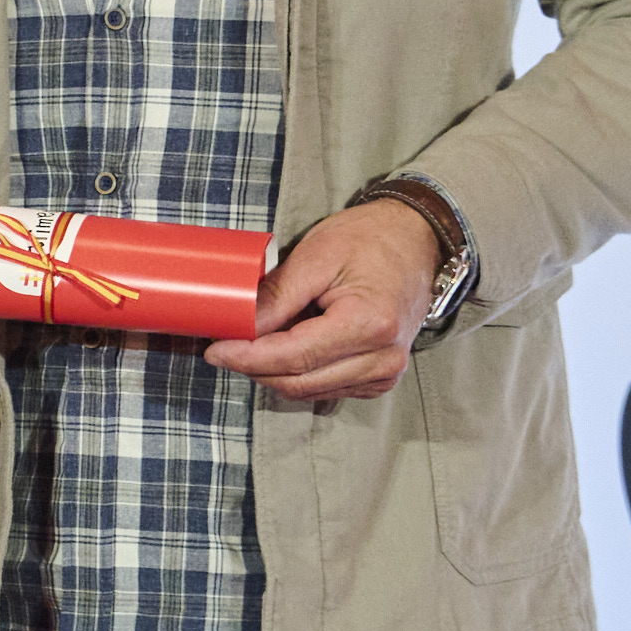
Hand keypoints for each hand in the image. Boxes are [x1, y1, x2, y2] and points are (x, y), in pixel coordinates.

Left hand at [204, 200, 439, 402]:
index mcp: (369, 325)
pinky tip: (282, 348)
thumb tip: (239, 328)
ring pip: (309, 390)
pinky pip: (326, 388)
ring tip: (251, 343)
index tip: (215, 350)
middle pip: (298, 382)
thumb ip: (277, 296)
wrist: (415, 240)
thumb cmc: (370, 240)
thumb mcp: (317, 256)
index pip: (293, 357)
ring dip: (273, 372)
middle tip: (222, 346)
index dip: (247, 358)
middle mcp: (382, 358)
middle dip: (254, 368)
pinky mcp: (380, 378)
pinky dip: (298, 374)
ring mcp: (385, 373)